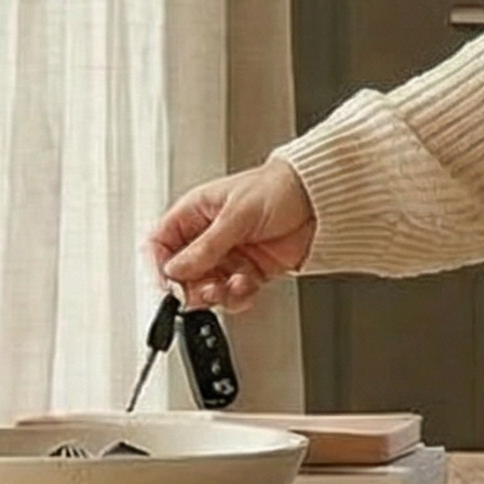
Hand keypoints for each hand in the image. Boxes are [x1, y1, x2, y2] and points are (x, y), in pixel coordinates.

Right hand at [145, 159, 316, 312]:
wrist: (323, 199)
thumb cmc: (280, 187)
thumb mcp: (238, 214)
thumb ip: (207, 246)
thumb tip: (176, 269)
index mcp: (197, 213)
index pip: (162, 243)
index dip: (160, 265)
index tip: (169, 282)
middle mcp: (210, 235)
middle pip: (183, 272)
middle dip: (191, 286)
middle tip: (205, 290)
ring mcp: (231, 254)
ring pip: (207, 286)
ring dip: (217, 293)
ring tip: (231, 286)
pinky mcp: (251, 270)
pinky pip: (233, 293)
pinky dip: (238, 296)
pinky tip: (246, 286)